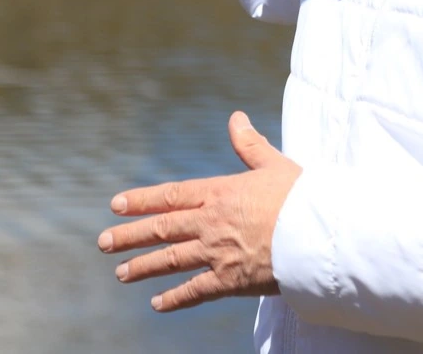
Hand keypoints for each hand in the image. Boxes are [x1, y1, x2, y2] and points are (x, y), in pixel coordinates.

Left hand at [98, 111, 301, 311]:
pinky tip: (157, 304)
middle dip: (130, 235)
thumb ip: (250, 145)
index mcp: (219, 192)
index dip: (141, 200)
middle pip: (161, 229)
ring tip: (120, 273)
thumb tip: (236, 118)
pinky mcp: (230, 281)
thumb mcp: (274, 165)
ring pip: (170, 260)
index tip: (115, 205)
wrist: (318, 234)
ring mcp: (217, 253)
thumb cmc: (301, 196)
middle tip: (103, 242)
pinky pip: (195, 291)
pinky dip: (174, 299)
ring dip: (143, 266)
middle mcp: (210, 223)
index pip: (170, 195)